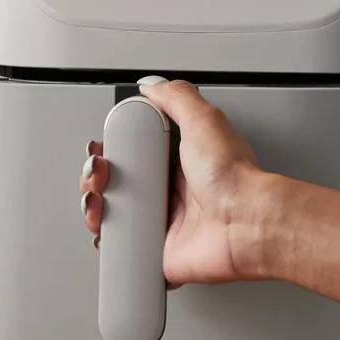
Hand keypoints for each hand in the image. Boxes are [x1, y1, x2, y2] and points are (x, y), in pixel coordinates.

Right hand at [80, 79, 263, 286]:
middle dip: (95, 178)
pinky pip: (125, 251)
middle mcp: (169, 192)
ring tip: (97, 199)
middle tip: (99, 174)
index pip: (132, 153)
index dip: (110, 151)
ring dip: (93, 207)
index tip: (101, 149)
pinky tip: (105, 231)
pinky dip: (108, 245)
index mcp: (178, 162)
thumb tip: (151, 86)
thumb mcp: (204, 119)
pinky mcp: (160, 252)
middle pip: (116, 184)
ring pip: (114, 216)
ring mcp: (163, 223)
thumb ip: (176, 96)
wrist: (245, 222)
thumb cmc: (233, 176)